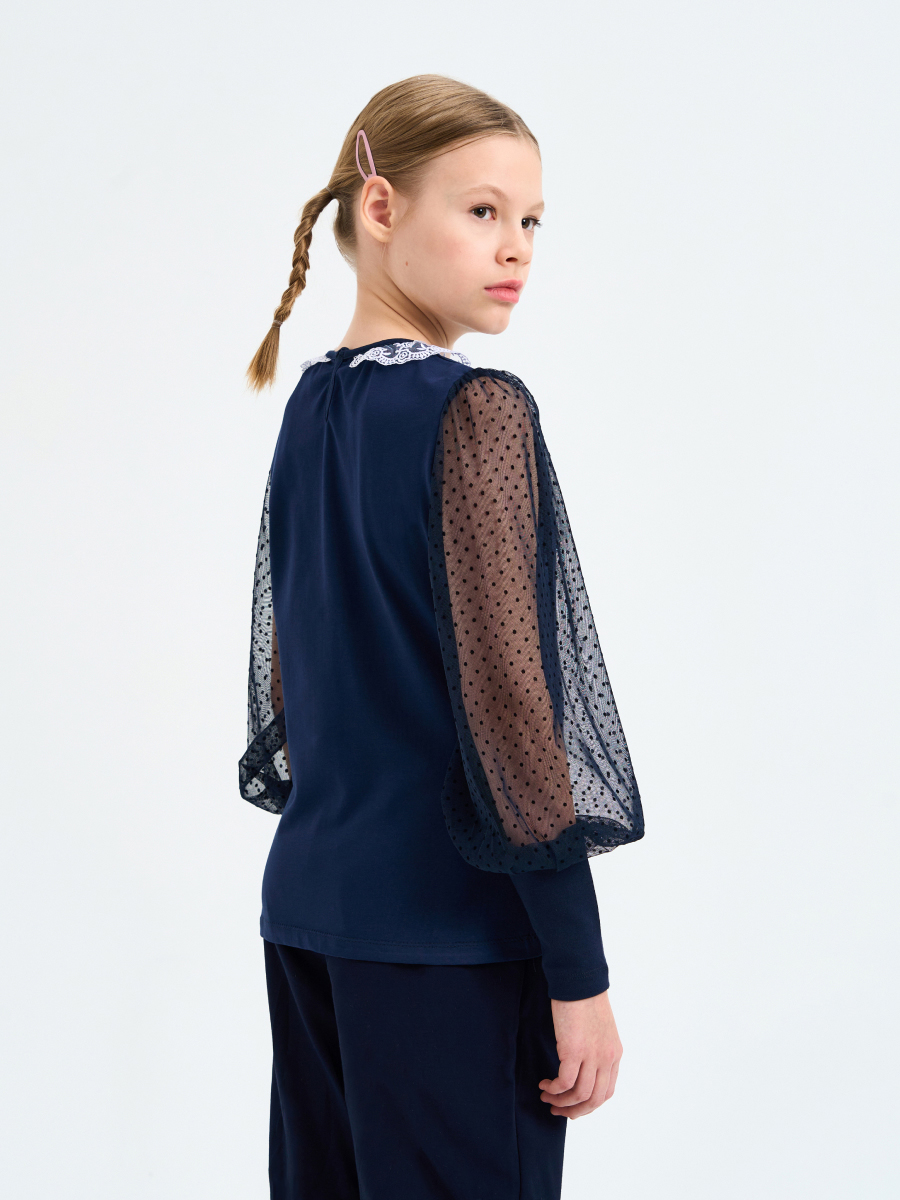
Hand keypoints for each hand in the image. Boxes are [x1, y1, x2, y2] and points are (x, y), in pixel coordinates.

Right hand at [539, 990, 622, 1117]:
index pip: (607, 1091)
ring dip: (561, 1102)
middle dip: (575, 1110)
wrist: (578, 979)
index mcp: (614, 1054)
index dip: (589, 1104)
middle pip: (595, 1099)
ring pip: (579, 1094)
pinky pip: (564, 1081)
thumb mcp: (599, 1029)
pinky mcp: (573, 1050)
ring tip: (547, 1098)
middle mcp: (607, 1058)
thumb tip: (582, 1066)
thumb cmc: (584, 998)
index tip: (573, 1106)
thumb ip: (596, 1049)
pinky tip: (544, 1084)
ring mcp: (592, 1055)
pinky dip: (554, 1088)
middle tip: (558, 1111)